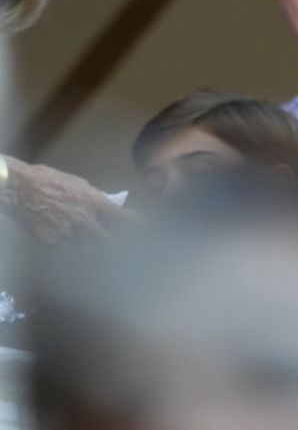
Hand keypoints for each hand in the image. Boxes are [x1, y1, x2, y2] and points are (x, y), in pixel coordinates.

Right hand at [3, 157, 130, 243]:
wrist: (18, 188)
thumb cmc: (49, 181)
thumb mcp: (79, 185)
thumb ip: (97, 199)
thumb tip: (111, 208)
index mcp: (94, 203)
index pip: (123, 220)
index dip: (137, 227)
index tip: (146, 231)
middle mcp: (84, 221)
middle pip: (110, 241)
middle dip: (118, 244)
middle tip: (126, 247)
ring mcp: (68, 234)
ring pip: (89, 248)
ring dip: (94, 247)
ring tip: (97, 246)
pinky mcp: (52, 243)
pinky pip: (67, 248)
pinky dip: (71, 245)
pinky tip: (67, 238)